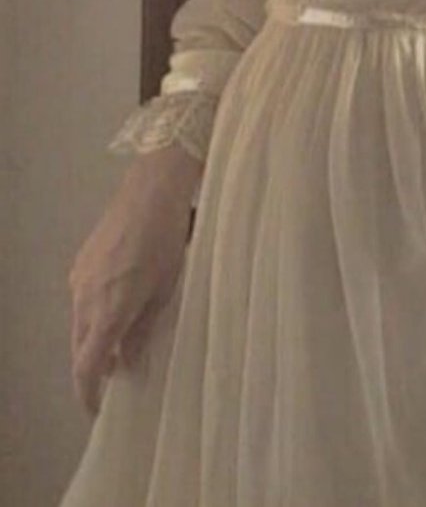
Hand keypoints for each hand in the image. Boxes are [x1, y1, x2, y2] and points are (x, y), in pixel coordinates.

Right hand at [67, 143, 201, 416]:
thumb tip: (129, 365)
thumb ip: (143, 330)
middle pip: (79, 347)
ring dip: (96, 339)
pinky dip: (96, 314)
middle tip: (116, 380)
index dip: (89, 394)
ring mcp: (78, 278)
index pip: (87, 366)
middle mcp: (83, 299)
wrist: (151, 193)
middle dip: (93, 368)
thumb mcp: (165, 290)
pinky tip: (119, 308)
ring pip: (80, 323)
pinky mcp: (81, 262)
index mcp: (107, 312)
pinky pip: (83, 300)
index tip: (98, 411)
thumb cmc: (168, 242)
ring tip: (122, 345)